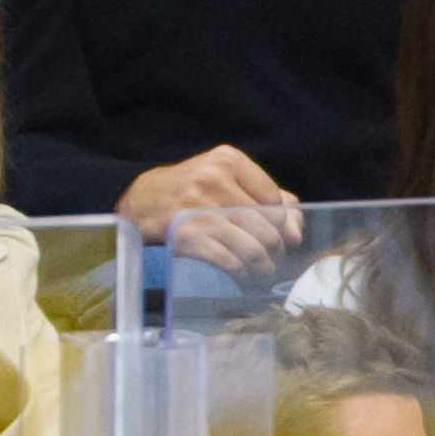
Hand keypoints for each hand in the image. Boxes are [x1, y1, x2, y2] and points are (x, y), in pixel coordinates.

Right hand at [114, 145, 302, 273]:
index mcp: (228, 160)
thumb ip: (266, 198)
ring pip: (250, 246)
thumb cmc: (190, 191)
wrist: (139, 200)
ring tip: (262, 271)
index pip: (275, 200)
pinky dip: (238, 271)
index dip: (279, 223)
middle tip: (273, 259)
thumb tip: (295, 233)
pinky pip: (226, 259)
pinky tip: (240, 274)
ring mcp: (196, 208)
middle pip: (266, 226)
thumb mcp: (226, 180)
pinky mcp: (184, 234)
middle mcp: (212, 180)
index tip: (276, 236)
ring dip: (262, 265)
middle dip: (274, 249)